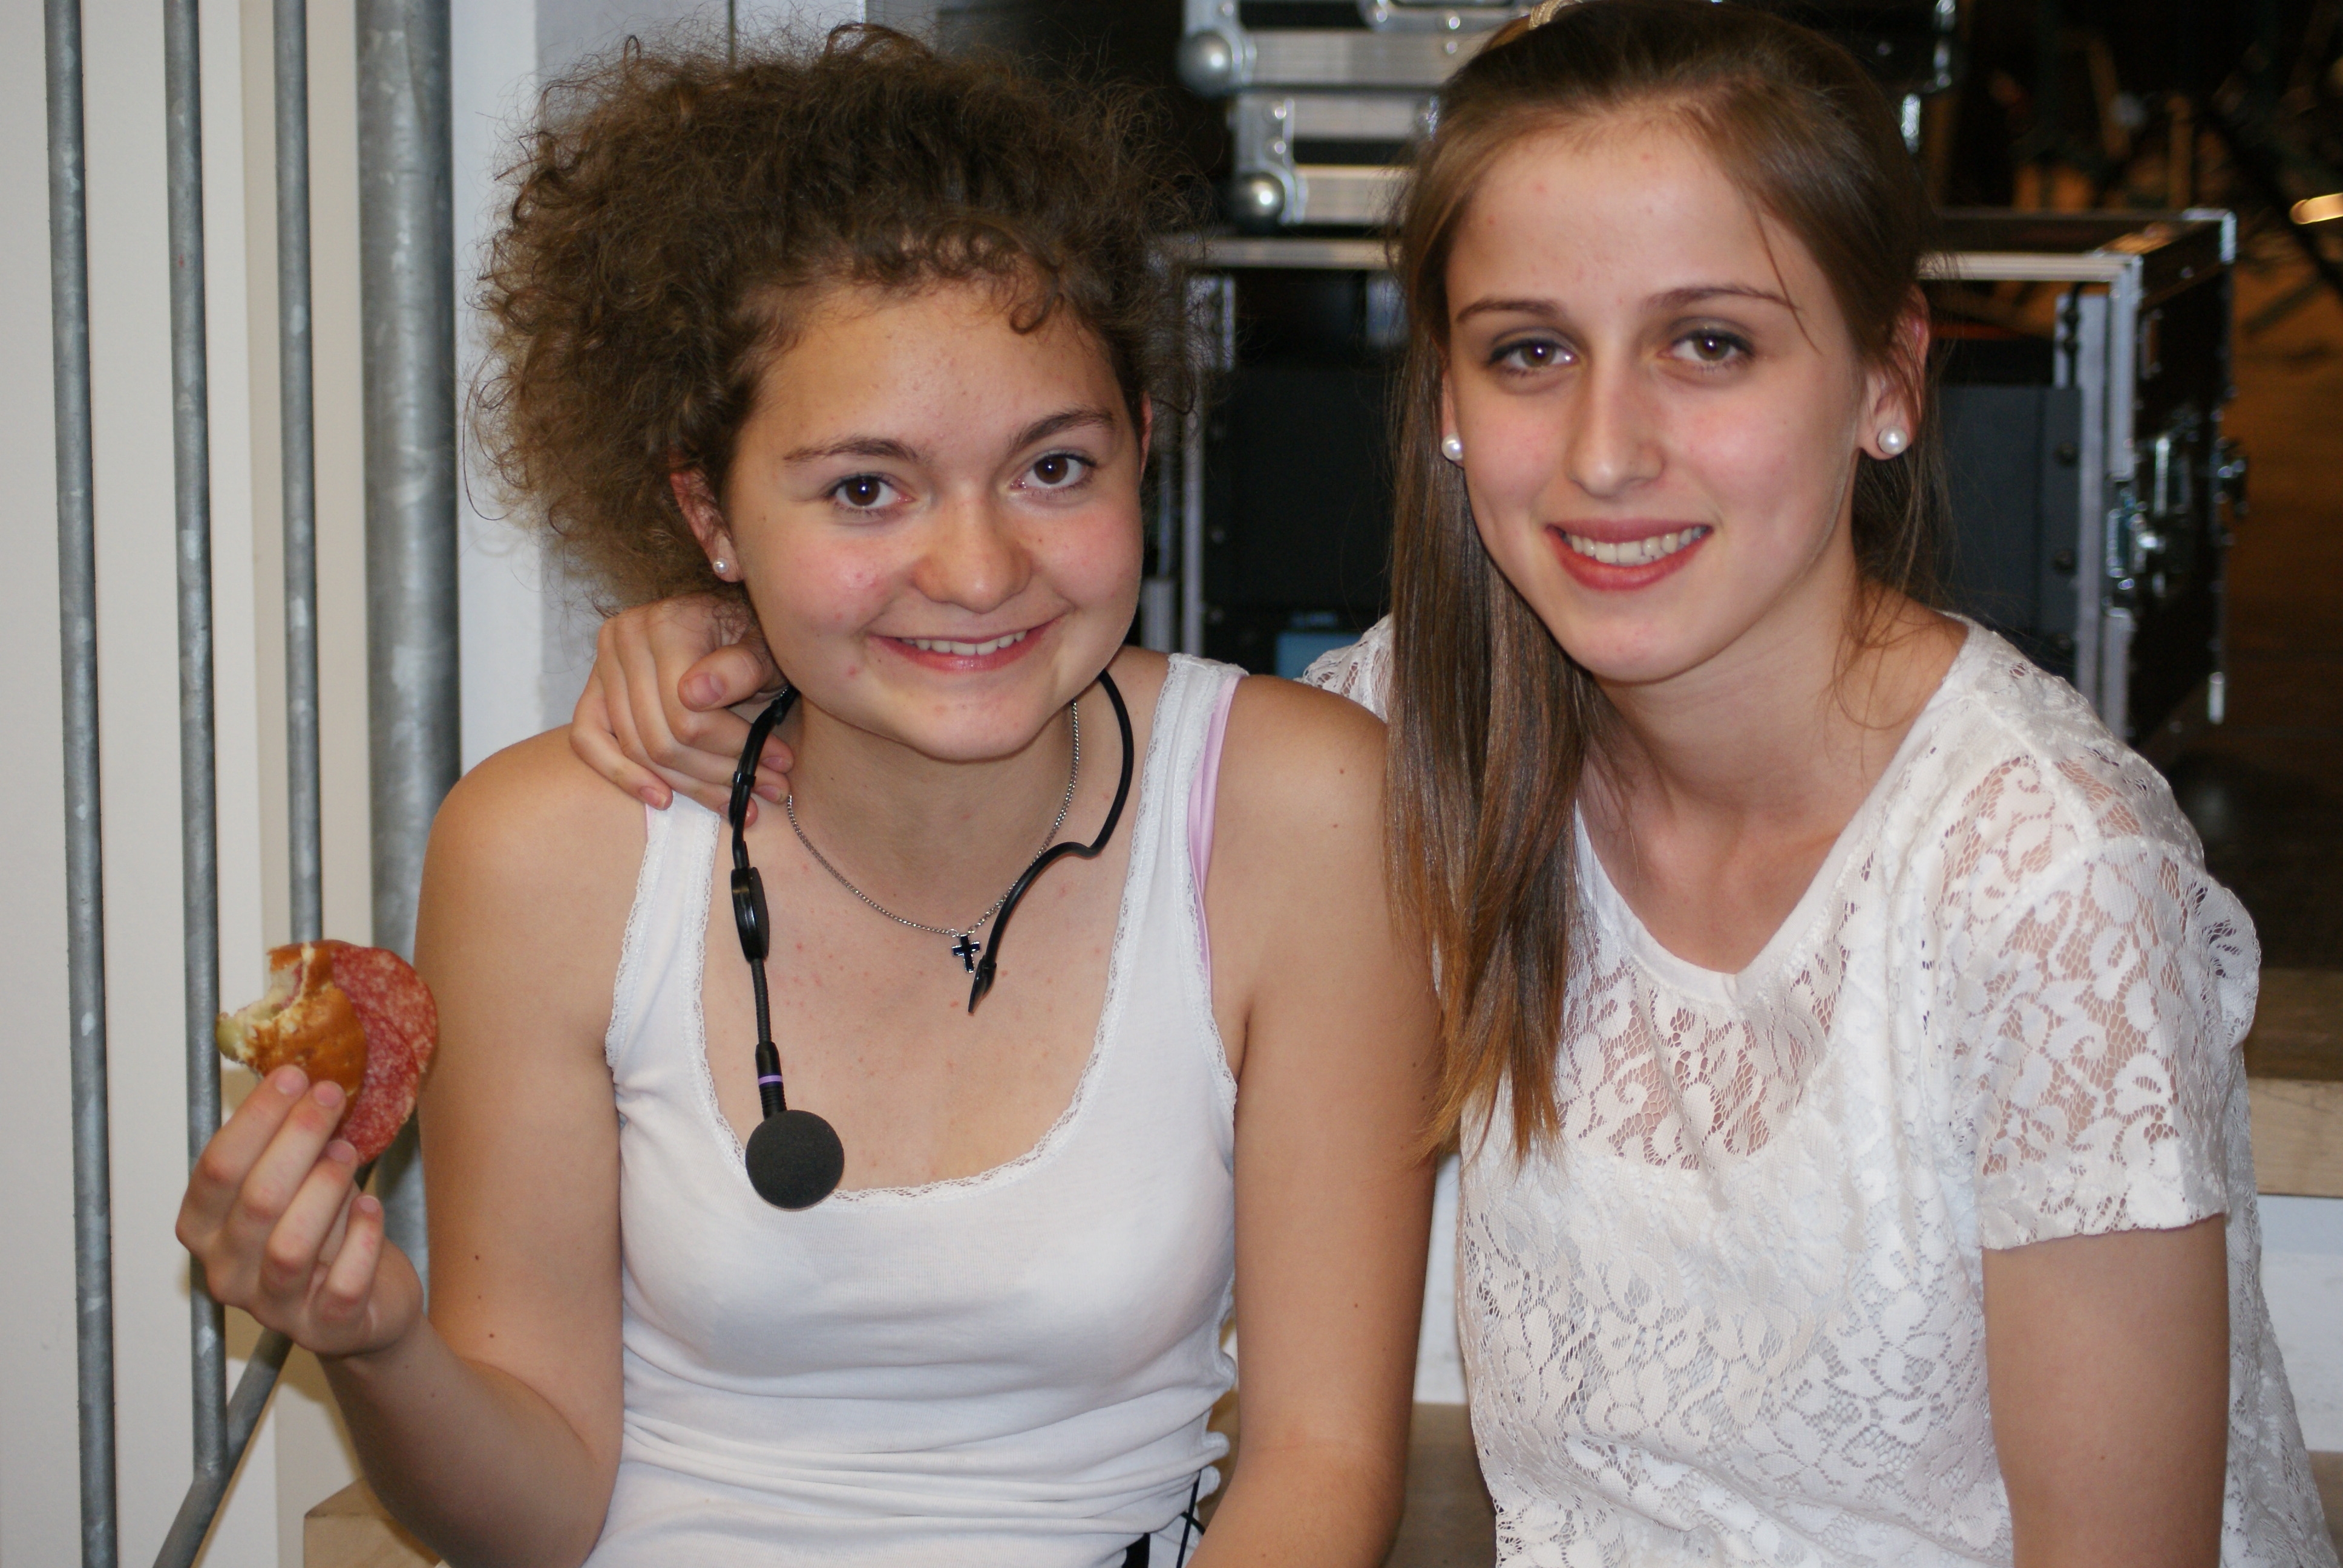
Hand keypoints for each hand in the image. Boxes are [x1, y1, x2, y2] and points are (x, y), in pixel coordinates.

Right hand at [176, 1065, 422, 1360]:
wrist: (368, 1303)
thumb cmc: (323, 1231)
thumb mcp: (294, 1183)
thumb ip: (284, 1142)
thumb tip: (301, 1073)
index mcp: (204, 1230)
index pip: (215, 1170)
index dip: (255, 1119)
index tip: (293, 1076)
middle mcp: (227, 1272)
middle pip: (255, 1200)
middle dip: (296, 1139)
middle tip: (330, 1097)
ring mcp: (273, 1307)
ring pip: (289, 1246)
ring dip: (324, 1189)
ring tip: (348, 1152)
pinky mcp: (325, 1328)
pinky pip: (342, 1283)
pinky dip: (362, 1239)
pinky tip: (372, 1206)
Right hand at [569, 593, 789, 818]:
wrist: (726, 623)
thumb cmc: (750, 637)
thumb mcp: (764, 647)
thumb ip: (740, 667)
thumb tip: (695, 694)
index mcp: (665, 624)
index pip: (687, 713)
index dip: (733, 746)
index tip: (780, 762)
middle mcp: (624, 639)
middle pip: (660, 737)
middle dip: (718, 773)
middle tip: (767, 787)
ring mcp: (603, 665)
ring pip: (636, 748)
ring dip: (688, 785)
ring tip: (737, 802)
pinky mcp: (594, 690)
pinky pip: (588, 740)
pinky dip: (622, 775)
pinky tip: (663, 799)